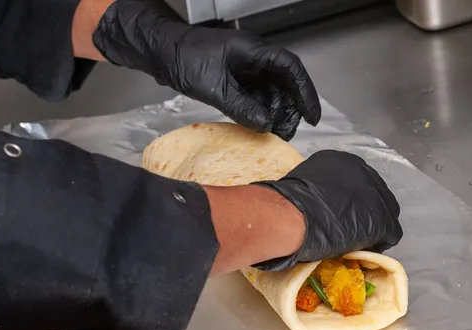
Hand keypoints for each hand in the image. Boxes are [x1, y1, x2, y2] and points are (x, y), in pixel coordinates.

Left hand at [91, 0, 320, 140]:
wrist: (160, 52)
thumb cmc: (185, 58)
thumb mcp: (215, 88)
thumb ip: (242, 108)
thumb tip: (265, 126)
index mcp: (254, 51)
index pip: (291, 69)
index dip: (306, 93)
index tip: (312, 116)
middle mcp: (254, 58)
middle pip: (284, 84)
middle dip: (289, 109)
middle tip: (287, 133)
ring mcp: (244, 69)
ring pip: (270, 92)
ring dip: (274, 113)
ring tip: (273, 135)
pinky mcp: (234, 79)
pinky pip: (255, 96)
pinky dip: (259, 112)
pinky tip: (258, 127)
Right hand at [253, 150, 402, 270]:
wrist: (294, 216)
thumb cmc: (288, 203)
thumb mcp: (305, 184)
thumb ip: (320, 189)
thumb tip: (318, 203)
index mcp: (344, 161)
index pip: (358, 182)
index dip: (354, 201)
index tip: (346, 214)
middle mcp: (364, 172)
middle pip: (376, 195)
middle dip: (368, 212)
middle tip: (355, 229)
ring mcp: (376, 195)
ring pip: (386, 212)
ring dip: (375, 226)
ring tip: (360, 240)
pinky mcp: (383, 219)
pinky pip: (391, 232)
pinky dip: (381, 242)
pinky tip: (366, 249)